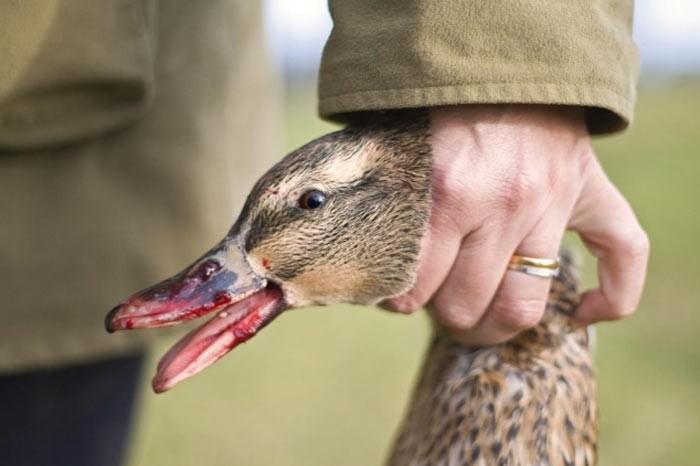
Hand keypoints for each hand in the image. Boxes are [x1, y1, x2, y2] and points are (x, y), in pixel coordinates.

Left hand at [382, 105, 648, 345]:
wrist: (501, 63)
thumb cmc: (441, 108)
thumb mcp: (402, 148)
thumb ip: (387, 200)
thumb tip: (364, 256)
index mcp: (448, 192)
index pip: (419, 286)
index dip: (401, 303)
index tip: (396, 298)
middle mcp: (503, 203)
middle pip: (468, 305)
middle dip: (444, 317)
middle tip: (435, 308)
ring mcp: (552, 203)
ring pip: (523, 305)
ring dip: (494, 325)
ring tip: (478, 318)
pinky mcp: (591, 194)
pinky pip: (622, 258)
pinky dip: (610, 300)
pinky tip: (581, 316)